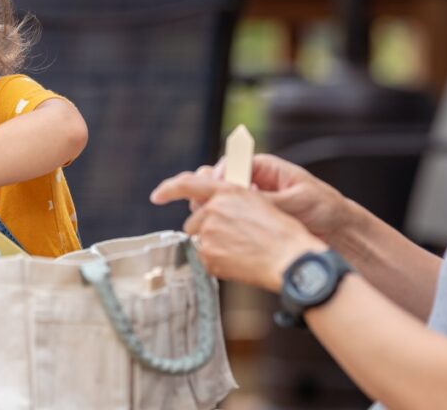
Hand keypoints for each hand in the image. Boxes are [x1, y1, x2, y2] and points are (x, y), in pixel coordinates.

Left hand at [151, 173, 324, 291]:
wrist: (289, 259)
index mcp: (226, 192)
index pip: (187, 184)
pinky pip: (205, 260)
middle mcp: (212, 210)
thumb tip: (211, 211)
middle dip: (207, 230)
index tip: (157, 196)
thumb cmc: (281, 233)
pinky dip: (218, 262)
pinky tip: (239, 261)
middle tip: (235, 238)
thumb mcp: (257, 204)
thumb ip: (229, 203)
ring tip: (241, 250)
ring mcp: (208, 233)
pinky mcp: (208, 255)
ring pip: (199, 242)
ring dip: (214, 247)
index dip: (168, 189)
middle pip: (194, 223)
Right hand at [214, 154, 359, 244]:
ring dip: (212, 210)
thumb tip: (244, 199)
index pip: (230, 164)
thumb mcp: (297, 200)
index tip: (215, 189)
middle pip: (218, 181)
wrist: (338, 231)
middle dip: (208, 192)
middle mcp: (254, 182)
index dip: (218, 176)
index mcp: (264, 167)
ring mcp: (251, 202)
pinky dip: (221, 225)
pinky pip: (229, 219)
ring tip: (211, 221)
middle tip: (206, 206)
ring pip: (219, 201)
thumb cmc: (324, 207)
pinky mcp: (251, 221)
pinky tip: (220, 234)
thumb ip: (269, 200)